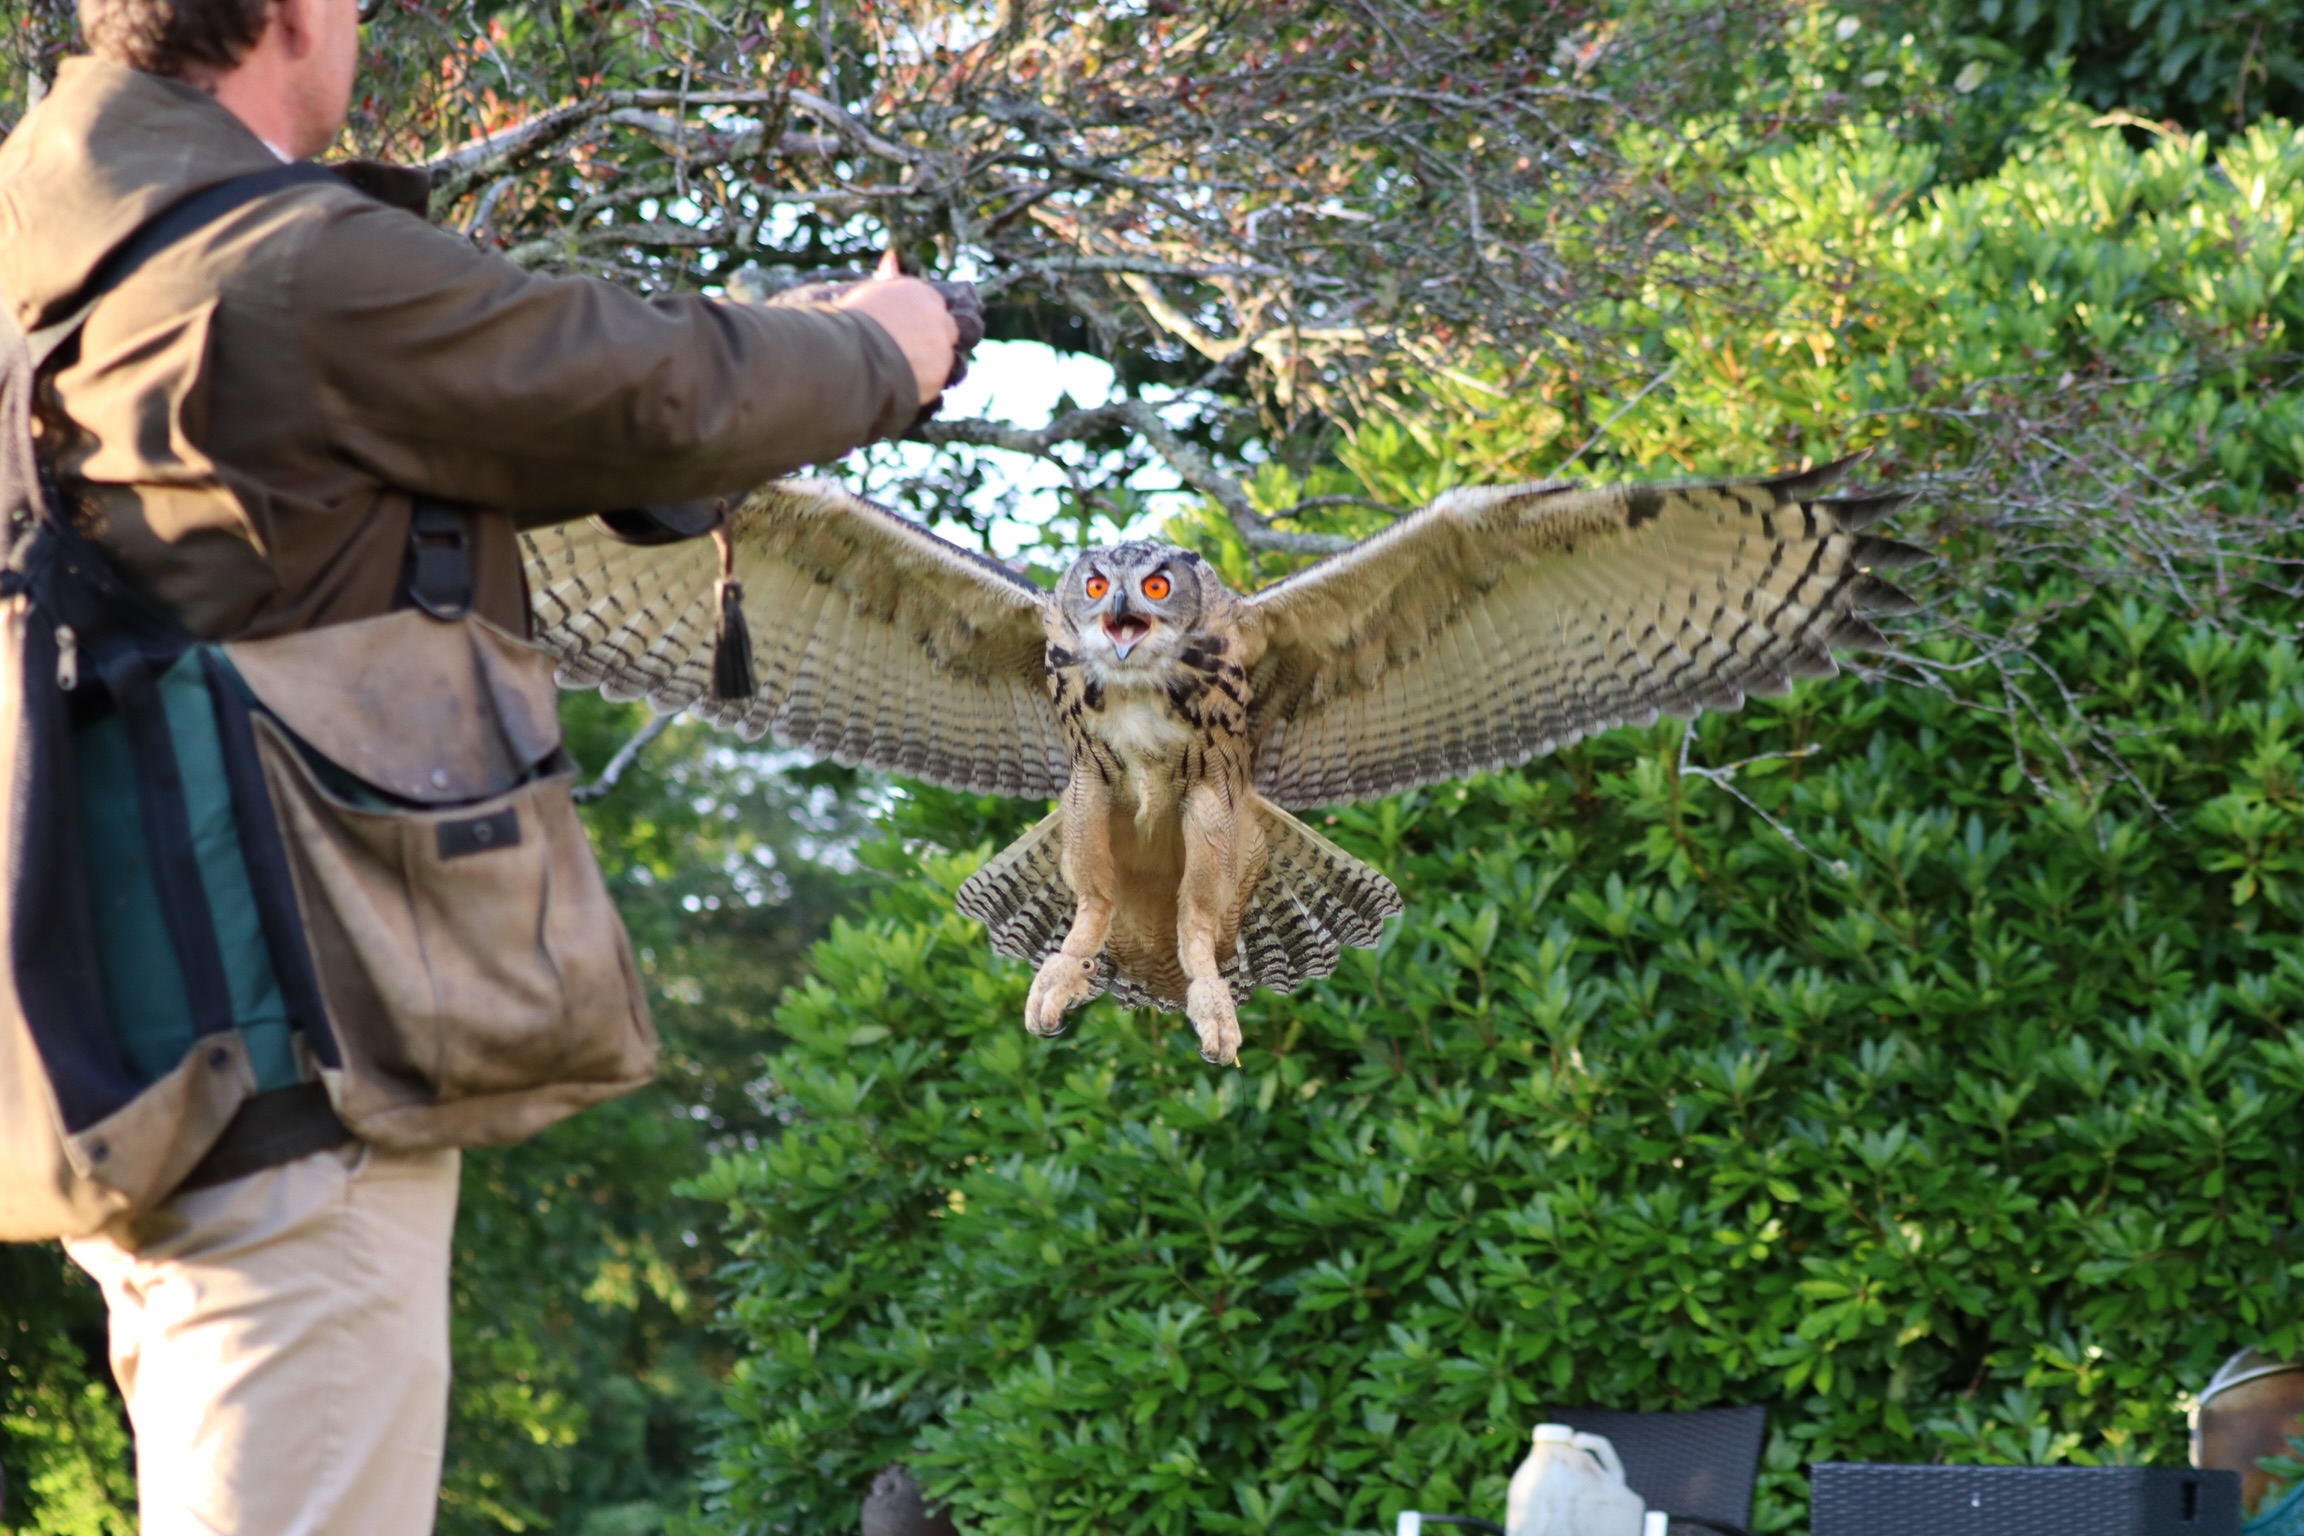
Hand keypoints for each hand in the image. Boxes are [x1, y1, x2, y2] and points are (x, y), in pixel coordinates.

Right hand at [832, 251, 960, 408]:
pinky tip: (903, 388)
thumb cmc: (849, 322)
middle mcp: (937, 316)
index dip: (924, 322)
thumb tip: (892, 259)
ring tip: (904, 375)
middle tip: (911, 355)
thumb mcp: (867, 293)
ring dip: (932, 368)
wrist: (849, 354)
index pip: (935, 306)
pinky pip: (938, 384)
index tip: (910, 332)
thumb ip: (886, 280)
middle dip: (935, 342)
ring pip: (947, 360)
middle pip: (949, 330)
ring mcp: (941, 347)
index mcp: (920, 292)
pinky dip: (924, 389)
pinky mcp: (939, 374)